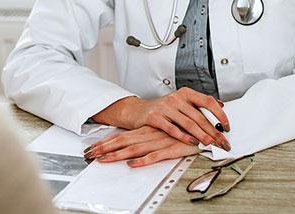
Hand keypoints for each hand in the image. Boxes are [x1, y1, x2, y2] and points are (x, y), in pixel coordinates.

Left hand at [84, 125, 199, 167]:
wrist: (204, 128)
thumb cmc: (184, 131)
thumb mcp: (163, 133)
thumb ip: (150, 137)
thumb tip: (134, 147)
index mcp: (147, 131)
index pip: (122, 136)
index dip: (106, 142)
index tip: (93, 147)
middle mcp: (150, 135)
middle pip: (123, 141)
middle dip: (105, 148)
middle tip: (90, 153)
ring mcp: (159, 142)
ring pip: (135, 149)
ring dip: (117, 155)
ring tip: (103, 159)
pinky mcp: (171, 149)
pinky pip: (155, 156)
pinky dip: (143, 160)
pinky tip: (133, 164)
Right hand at [92, 88, 230, 149]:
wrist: (138, 110)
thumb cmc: (163, 108)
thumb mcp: (182, 101)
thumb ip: (199, 103)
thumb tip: (220, 105)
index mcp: (186, 93)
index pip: (207, 101)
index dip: (219, 114)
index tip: (226, 126)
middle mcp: (176, 98)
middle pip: (199, 116)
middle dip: (213, 130)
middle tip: (222, 141)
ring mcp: (165, 107)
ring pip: (188, 123)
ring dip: (201, 135)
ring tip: (209, 143)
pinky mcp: (155, 117)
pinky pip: (172, 128)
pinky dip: (183, 136)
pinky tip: (192, 142)